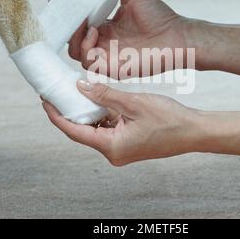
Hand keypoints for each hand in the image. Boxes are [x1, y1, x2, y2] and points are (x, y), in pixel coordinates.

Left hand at [42, 80, 200, 165]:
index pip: (74, 132)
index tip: (45, 101)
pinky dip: (102, 115)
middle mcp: (113, 152)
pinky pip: (109, 129)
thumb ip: (105, 95)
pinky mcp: (128, 143)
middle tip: (59, 92)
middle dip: (71, 112)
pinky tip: (99, 100)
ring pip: (96, 129)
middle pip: (83, 131)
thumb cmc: (169, 120)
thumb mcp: (134, 103)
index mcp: (112, 147)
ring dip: (88, 112)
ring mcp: (121, 149)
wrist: (194, 131)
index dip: (57, 116)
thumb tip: (80, 86)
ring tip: (77, 92)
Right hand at [69, 0, 191, 78]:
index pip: (79, 26)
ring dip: (75, 40)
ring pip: (77, 54)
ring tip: (87, 27)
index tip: (64, 4)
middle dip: (67, 29)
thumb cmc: (160, 16)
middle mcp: (104, 44)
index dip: (70, 18)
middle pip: (73, 41)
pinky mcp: (113, 69)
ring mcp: (108, 57)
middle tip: (72, 16)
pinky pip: (89, 64)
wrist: (178, 36)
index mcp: (106, 28)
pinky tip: (94, 35)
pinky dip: (86, 50)